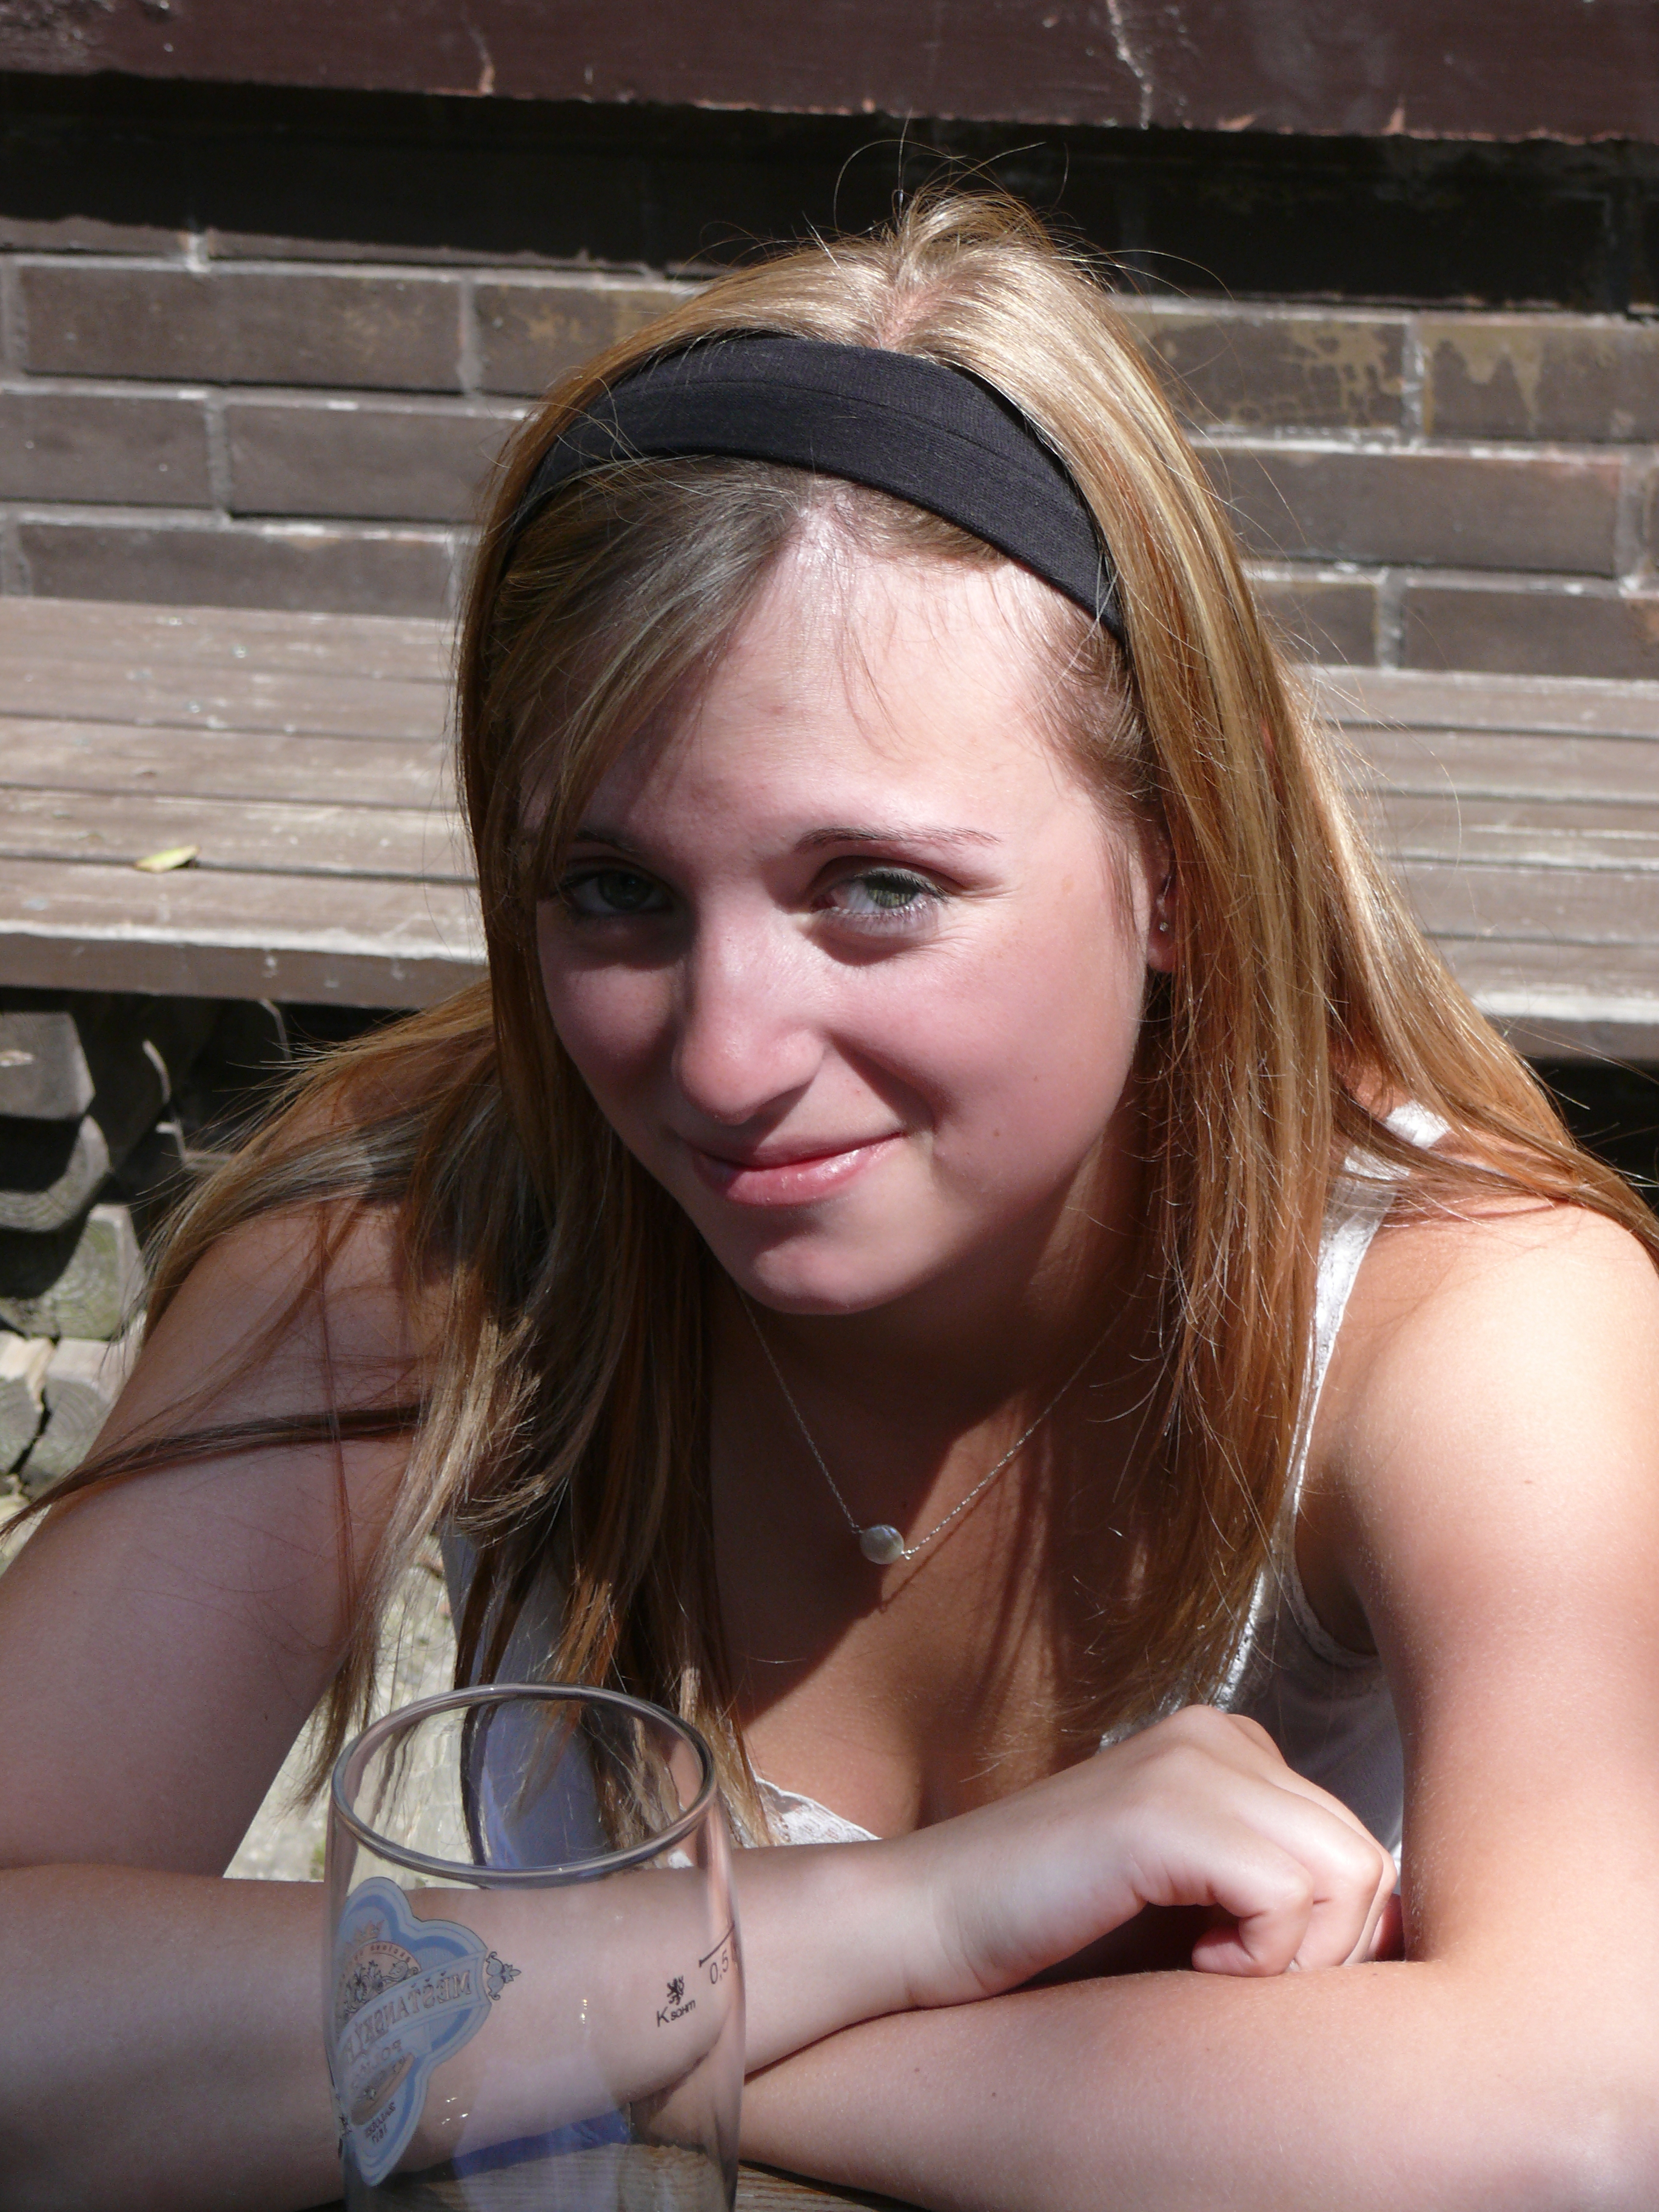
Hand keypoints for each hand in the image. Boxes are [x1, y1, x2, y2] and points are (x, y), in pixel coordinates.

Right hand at [898, 1706, 1396, 2006]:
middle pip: (1366, 1860)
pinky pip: (1287, 1894)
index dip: (1332, 1939)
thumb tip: (1406, 1935)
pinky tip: (1190, 1964)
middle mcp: (1216, 1733)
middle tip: (1236, 1983)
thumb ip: (1281, 1893)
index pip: (1360, 1846)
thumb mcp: (1194, 1905)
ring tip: (1212, 1972)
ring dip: (1296, 1960)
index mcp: (1228, 1745)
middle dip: (1327, 1953)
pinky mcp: (1159, 1809)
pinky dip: (1257, 1958)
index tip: (1254, 1975)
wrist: (926, 1928)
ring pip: (1344, 1874)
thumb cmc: (1057, 1935)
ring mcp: (1187, 1761)